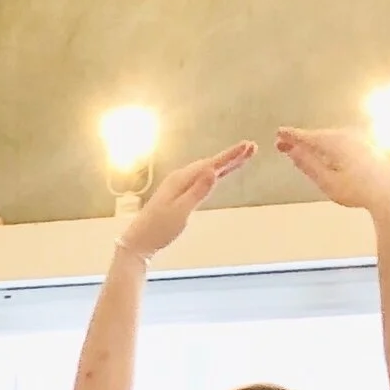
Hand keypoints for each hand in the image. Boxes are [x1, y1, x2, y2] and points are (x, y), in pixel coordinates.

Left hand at [119, 142, 253, 259]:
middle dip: (231, 157)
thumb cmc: (158, 230)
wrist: (138, 243)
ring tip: (242, 157)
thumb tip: (213, 171)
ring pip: (206, 171)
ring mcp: (178, 186)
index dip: (230, 156)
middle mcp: (180, 179)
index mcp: (181, 180)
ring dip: (224, 164)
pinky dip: (213, 175)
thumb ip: (198, 192)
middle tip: (252, 148)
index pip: (211, 165)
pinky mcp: (178, 195)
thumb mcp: (180, 212)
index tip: (247, 147)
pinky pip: (200, 180)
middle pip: (210, 164)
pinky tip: (218, 174)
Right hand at [276, 125, 389, 213]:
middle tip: (281, 145)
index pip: (307, 137)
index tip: (278, 133)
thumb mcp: (327, 181)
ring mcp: (355, 139)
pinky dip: (325, 148)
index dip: (291, 136)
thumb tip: (293, 152)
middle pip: (316, 137)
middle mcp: (344, 136)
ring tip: (297, 151)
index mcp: (334, 143)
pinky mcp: (362, 146)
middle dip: (299, 141)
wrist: (388, 191)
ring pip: (327, 140)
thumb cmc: (358, 190)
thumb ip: (309, 165)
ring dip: (312, 145)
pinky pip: (337, 143)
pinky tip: (321, 155)